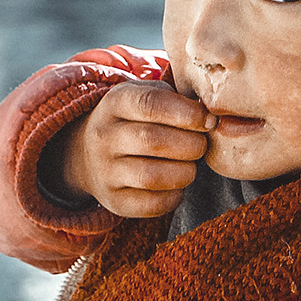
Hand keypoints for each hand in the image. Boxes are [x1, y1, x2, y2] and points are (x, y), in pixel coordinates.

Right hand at [46, 80, 216, 217]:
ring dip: (185, 172)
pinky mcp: (114, 201)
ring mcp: (105, 171)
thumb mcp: (146, 95)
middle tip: (201, 145)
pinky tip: (176, 185)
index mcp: (115, 103)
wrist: (91, 154)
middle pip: (153, 140)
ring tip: (189, 165)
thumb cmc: (136, 120)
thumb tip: (210, 117)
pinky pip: (152, 204)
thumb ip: (177, 99)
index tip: (208, 121)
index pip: (151, 103)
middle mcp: (104, 136)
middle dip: (191, 144)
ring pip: (153, 176)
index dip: (187, 113)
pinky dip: (175, 196)